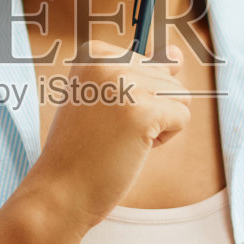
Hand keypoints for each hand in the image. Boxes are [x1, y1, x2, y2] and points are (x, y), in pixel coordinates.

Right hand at [21, 39, 189, 237]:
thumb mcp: (107, 97)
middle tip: (111, 130)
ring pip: (180, 96)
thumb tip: (178, 53)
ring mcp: (126, 85)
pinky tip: (132, 147)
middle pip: (166, 77)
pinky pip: (182, 117)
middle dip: (150, 109)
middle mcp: (109, 61)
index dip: (136, 95)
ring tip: (122, 137)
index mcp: (94, 54)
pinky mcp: (144, 112)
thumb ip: (142, 71)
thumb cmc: (83, 148)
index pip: (148, 62)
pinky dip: (163, 138)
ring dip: (159, 123)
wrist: (61, 189)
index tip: (103, 114)